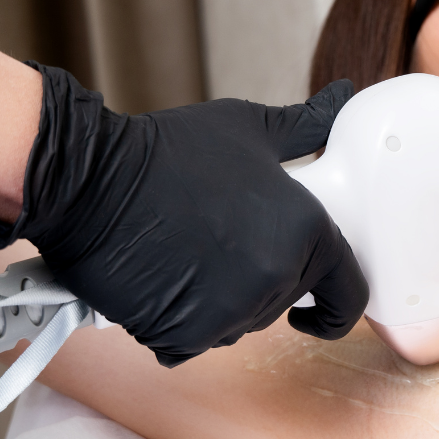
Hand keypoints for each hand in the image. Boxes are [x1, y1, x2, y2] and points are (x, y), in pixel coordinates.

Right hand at [0, 65, 368, 366]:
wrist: (89, 181)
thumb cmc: (168, 151)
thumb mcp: (249, 128)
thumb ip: (306, 126)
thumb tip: (340, 98)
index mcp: (306, 230)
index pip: (348, 291)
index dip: (336, 302)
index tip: (316, 305)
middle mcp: (276, 276)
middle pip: (286, 301)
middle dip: (262, 280)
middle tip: (221, 240)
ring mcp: (230, 312)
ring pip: (240, 322)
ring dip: (221, 301)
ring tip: (186, 252)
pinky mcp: (184, 335)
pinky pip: (194, 340)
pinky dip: (178, 320)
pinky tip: (160, 280)